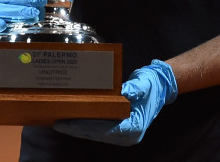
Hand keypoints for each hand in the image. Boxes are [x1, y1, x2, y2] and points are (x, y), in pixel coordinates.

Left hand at [52, 59, 176, 145]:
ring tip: (61, 123)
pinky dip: (85, 124)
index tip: (69, 124)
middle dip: (77, 130)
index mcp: (134, 128)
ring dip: (79, 129)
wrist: (160, 86)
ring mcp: (122, 132)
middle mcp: (127, 134)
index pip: (105, 131)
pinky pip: (98, 128)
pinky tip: (73, 119)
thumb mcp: (144, 84)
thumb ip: (135, 89)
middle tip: (58, 124)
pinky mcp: (118, 127)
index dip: (86, 128)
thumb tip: (124, 93)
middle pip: (97, 134)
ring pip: (96, 133)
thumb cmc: (152, 85)